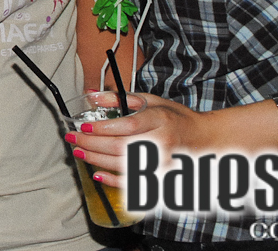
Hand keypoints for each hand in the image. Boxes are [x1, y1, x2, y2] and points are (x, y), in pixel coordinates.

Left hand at [64, 94, 214, 187]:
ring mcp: (161, 163)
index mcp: (159, 120)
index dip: (103, 128)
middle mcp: (161, 142)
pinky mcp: (160, 177)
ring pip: (123, 165)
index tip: (83, 127)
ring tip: (79, 151)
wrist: (203, 140)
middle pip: (121, 146)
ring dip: (96, 159)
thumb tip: (92, 94)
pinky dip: (113, 180)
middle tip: (73, 138)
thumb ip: (121, 97)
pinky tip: (97, 173)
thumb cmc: (175, 118)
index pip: (127, 125)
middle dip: (92, 143)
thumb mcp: (151, 100)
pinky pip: (133, 183)